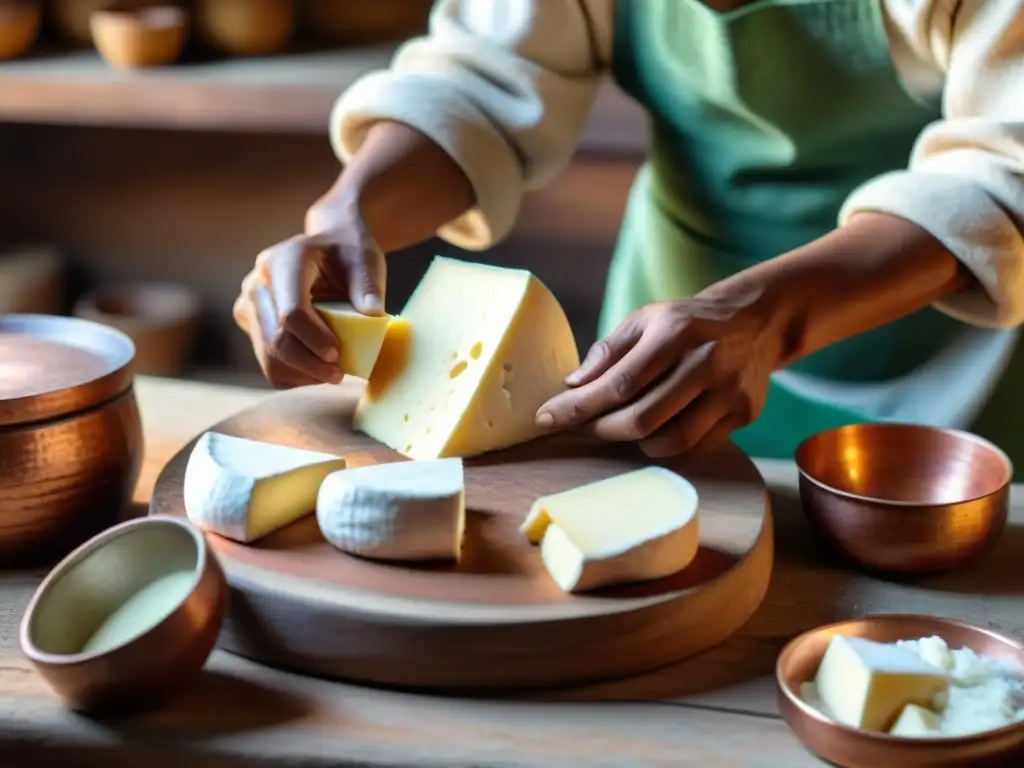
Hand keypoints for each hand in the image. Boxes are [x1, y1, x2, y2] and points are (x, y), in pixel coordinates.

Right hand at [233, 202, 386, 388]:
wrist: (325, 249)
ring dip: (302, 374)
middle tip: (339, 375)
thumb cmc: (347, 253)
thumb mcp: (365, 260)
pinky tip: (317, 370)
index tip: (338, 356)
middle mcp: (257, 283)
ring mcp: (249, 304)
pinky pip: (268, 363)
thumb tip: (373, 314)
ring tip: (332, 374)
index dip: (314, 339)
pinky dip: (294, 375)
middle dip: (308, 364)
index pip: (291, 312)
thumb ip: (368, 285)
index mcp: (283, 261)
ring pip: (267, 357)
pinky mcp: (250, 324)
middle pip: (275, 339)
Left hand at [535, 293, 785, 457]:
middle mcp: (706, 362)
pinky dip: (666, 446)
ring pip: (671, 440)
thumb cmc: (686, 322)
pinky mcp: (744, 414)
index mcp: (676, 331)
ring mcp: (730, 391)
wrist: (756, 322)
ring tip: (616, 429)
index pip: (620, 382)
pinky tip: (653, 433)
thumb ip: (608, 351)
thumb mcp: (645, 319)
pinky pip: (696, 446)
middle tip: (577, 429)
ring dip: (634, 442)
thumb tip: (572, 386)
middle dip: (600, 430)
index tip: (547, 418)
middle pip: (643, 418)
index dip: (580, 406)